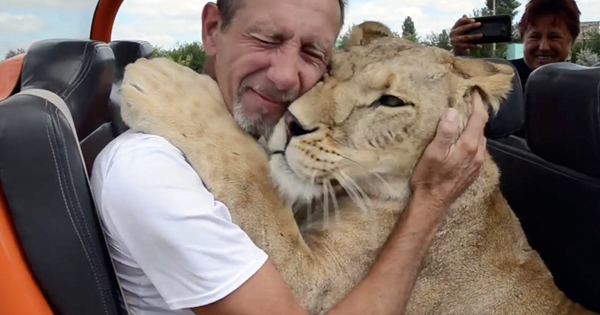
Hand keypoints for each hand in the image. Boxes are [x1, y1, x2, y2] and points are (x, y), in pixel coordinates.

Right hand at [410, 91, 488, 212]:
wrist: (432, 204)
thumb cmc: (429, 178)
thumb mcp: (433, 152)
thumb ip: (445, 132)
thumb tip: (453, 111)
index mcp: (469, 146)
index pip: (479, 118)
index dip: (477, 102)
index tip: (473, 90)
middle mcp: (478, 154)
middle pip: (481, 127)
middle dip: (475, 112)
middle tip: (465, 100)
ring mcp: (477, 164)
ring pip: (480, 138)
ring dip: (473, 126)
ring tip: (463, 117)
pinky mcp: (473, 172)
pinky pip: (477, 149)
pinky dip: (471, 138)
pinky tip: (461, 139)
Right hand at [450, 15, 482, 55]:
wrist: (457, 51)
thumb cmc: (461, 38)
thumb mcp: (461, 31)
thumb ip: (464, 24)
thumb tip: (464, 15)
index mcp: (454, 28)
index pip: (460, 21)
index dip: (467, 20)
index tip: (474, 20)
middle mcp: (453, 34)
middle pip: (463, 28)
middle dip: (471, 26)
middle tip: (480, 24)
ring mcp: (454, 41)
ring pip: (465, 37)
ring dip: (474, 36)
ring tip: (481, 35)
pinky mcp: (457, 47)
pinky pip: (467, 46)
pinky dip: (474, 46)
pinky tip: (479, 46)